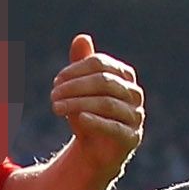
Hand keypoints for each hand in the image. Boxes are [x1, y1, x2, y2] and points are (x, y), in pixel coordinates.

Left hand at [51, 33, 142, 170]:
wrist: (95, 151)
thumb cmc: (88, 114)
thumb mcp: (81, 89)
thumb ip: (82, 64)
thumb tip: (81, 37)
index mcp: (125, 76)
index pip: (100, 64)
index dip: (76, 70)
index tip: (56, 80)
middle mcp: (134, 94)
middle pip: (104, 82)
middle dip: (75, 87)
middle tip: (52, 95)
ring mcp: (136, 116)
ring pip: (107, 104)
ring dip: (78, 103)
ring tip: (56, 107)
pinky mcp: (131, 138)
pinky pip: (115, 127)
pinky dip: (96, 121)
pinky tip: (79, 118)